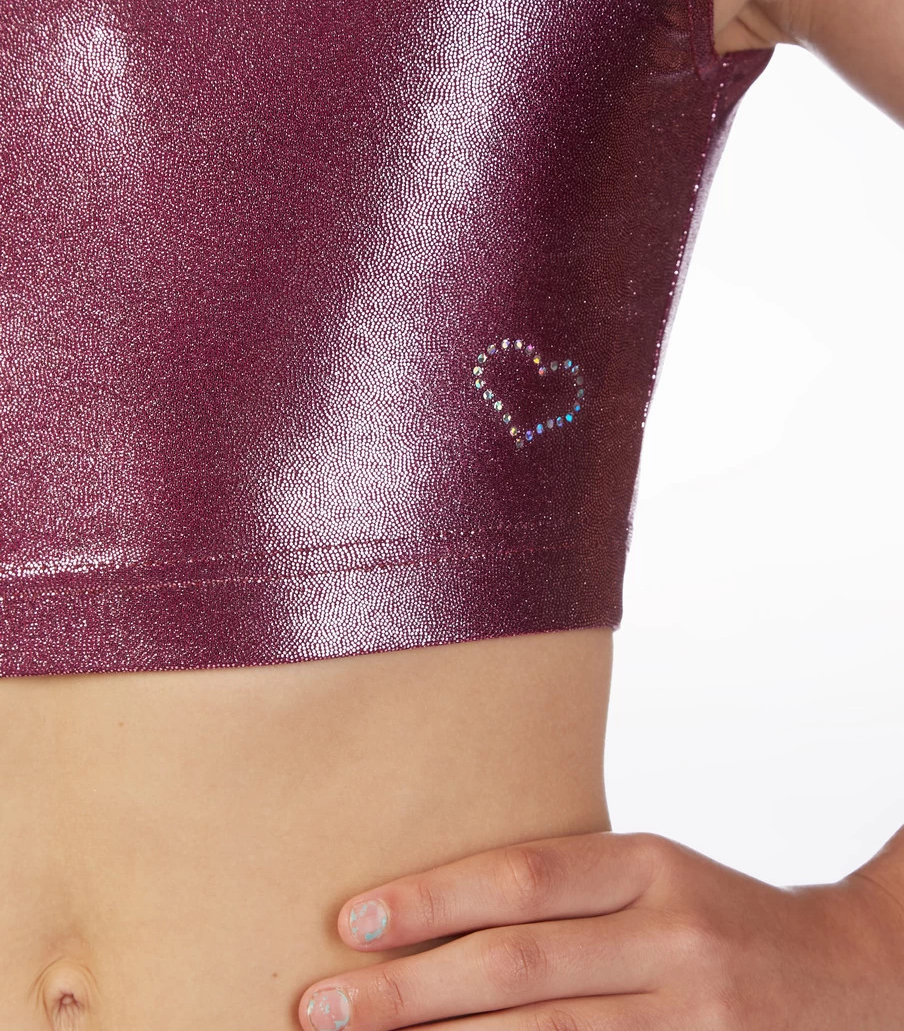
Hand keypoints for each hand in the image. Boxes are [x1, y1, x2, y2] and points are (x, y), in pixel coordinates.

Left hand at [297, 830, 903, 1029]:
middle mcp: (672, 936)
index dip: (432, 900)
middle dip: (409, 992)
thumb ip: (569, 892)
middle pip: (519, 965)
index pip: (523, 876)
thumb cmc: (721, 918)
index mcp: (651, 864)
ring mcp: (692, 1016)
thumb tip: (437, 919)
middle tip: (321, 1008)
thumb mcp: (655, 876)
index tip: (351, 921)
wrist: (853, 975)